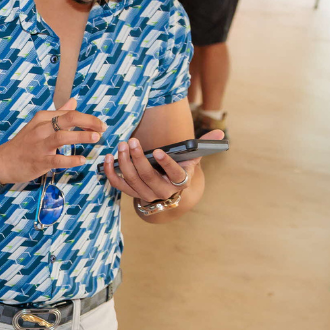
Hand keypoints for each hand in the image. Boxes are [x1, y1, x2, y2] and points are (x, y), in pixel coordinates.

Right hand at [0, 97, 103, 182]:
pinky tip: (82, 160)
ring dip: (81, 136)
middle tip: (102, 128)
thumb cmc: (23, 144)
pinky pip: (57, 160)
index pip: (69, 113)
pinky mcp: (39, 161)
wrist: (2, 162)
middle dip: (88, 122)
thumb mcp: (38, 125)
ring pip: (62, 137)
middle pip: (68, 120)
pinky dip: (71, 160)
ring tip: (96, 138)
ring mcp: (40, 145)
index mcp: (42, 118)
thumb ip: (58, 114)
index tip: (100, 124)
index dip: (87, 118)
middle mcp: (41, 129)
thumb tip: (73, 101)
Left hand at [100, 129, 217, 201]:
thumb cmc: (181, 168)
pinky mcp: (133, 193)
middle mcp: (163, 191)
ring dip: (124, 162)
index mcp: (180, 181)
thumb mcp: (193, 158)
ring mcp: (147, 194)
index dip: (166, 164)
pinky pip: (119, 185)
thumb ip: (204, 145)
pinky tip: (108, 159)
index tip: (158, 151)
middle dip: (138, 159)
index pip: (175, 174)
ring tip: (121, 145)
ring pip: (133, 180)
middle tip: (131, 141)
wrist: (169, 190)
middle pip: (148, 177)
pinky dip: (111, 173)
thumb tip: (220, 135)